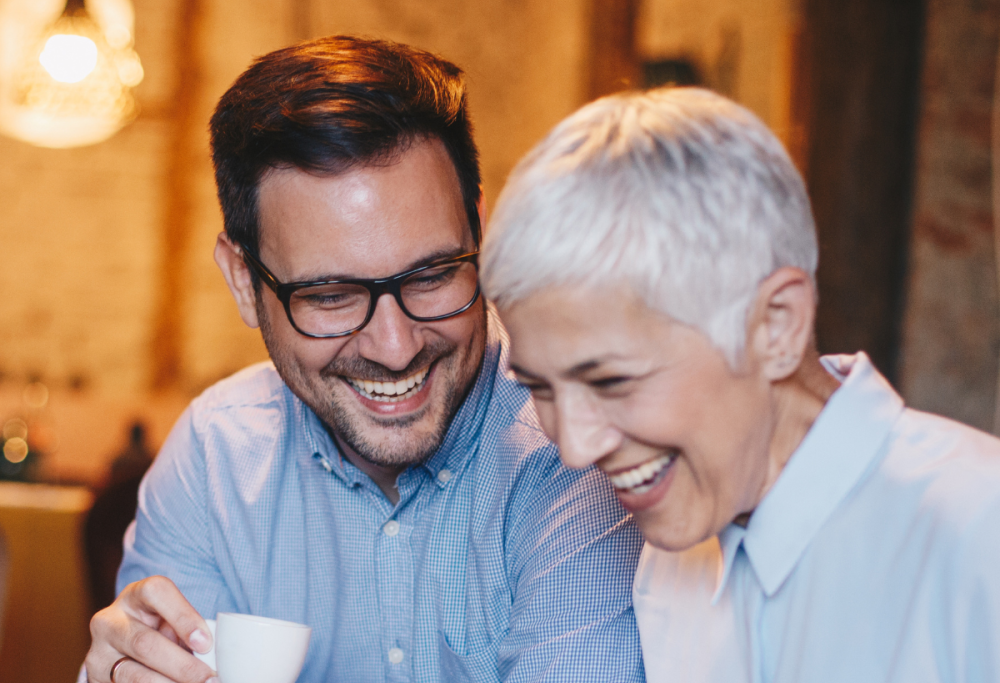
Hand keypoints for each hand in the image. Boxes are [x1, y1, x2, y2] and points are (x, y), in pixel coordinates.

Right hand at [86, 576, 216, 682]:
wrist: (122, 651)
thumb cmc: (160, 631)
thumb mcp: (172, 623)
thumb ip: (189, 633)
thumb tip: (217, 656)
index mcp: (135, 596)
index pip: (156, 592)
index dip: (183, 616)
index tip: (206, 644)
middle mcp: (110, 621)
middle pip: (145, 643)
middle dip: (183, 666)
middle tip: (210, 680)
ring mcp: (98, 653)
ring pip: (133, 675)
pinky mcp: (96, 679)